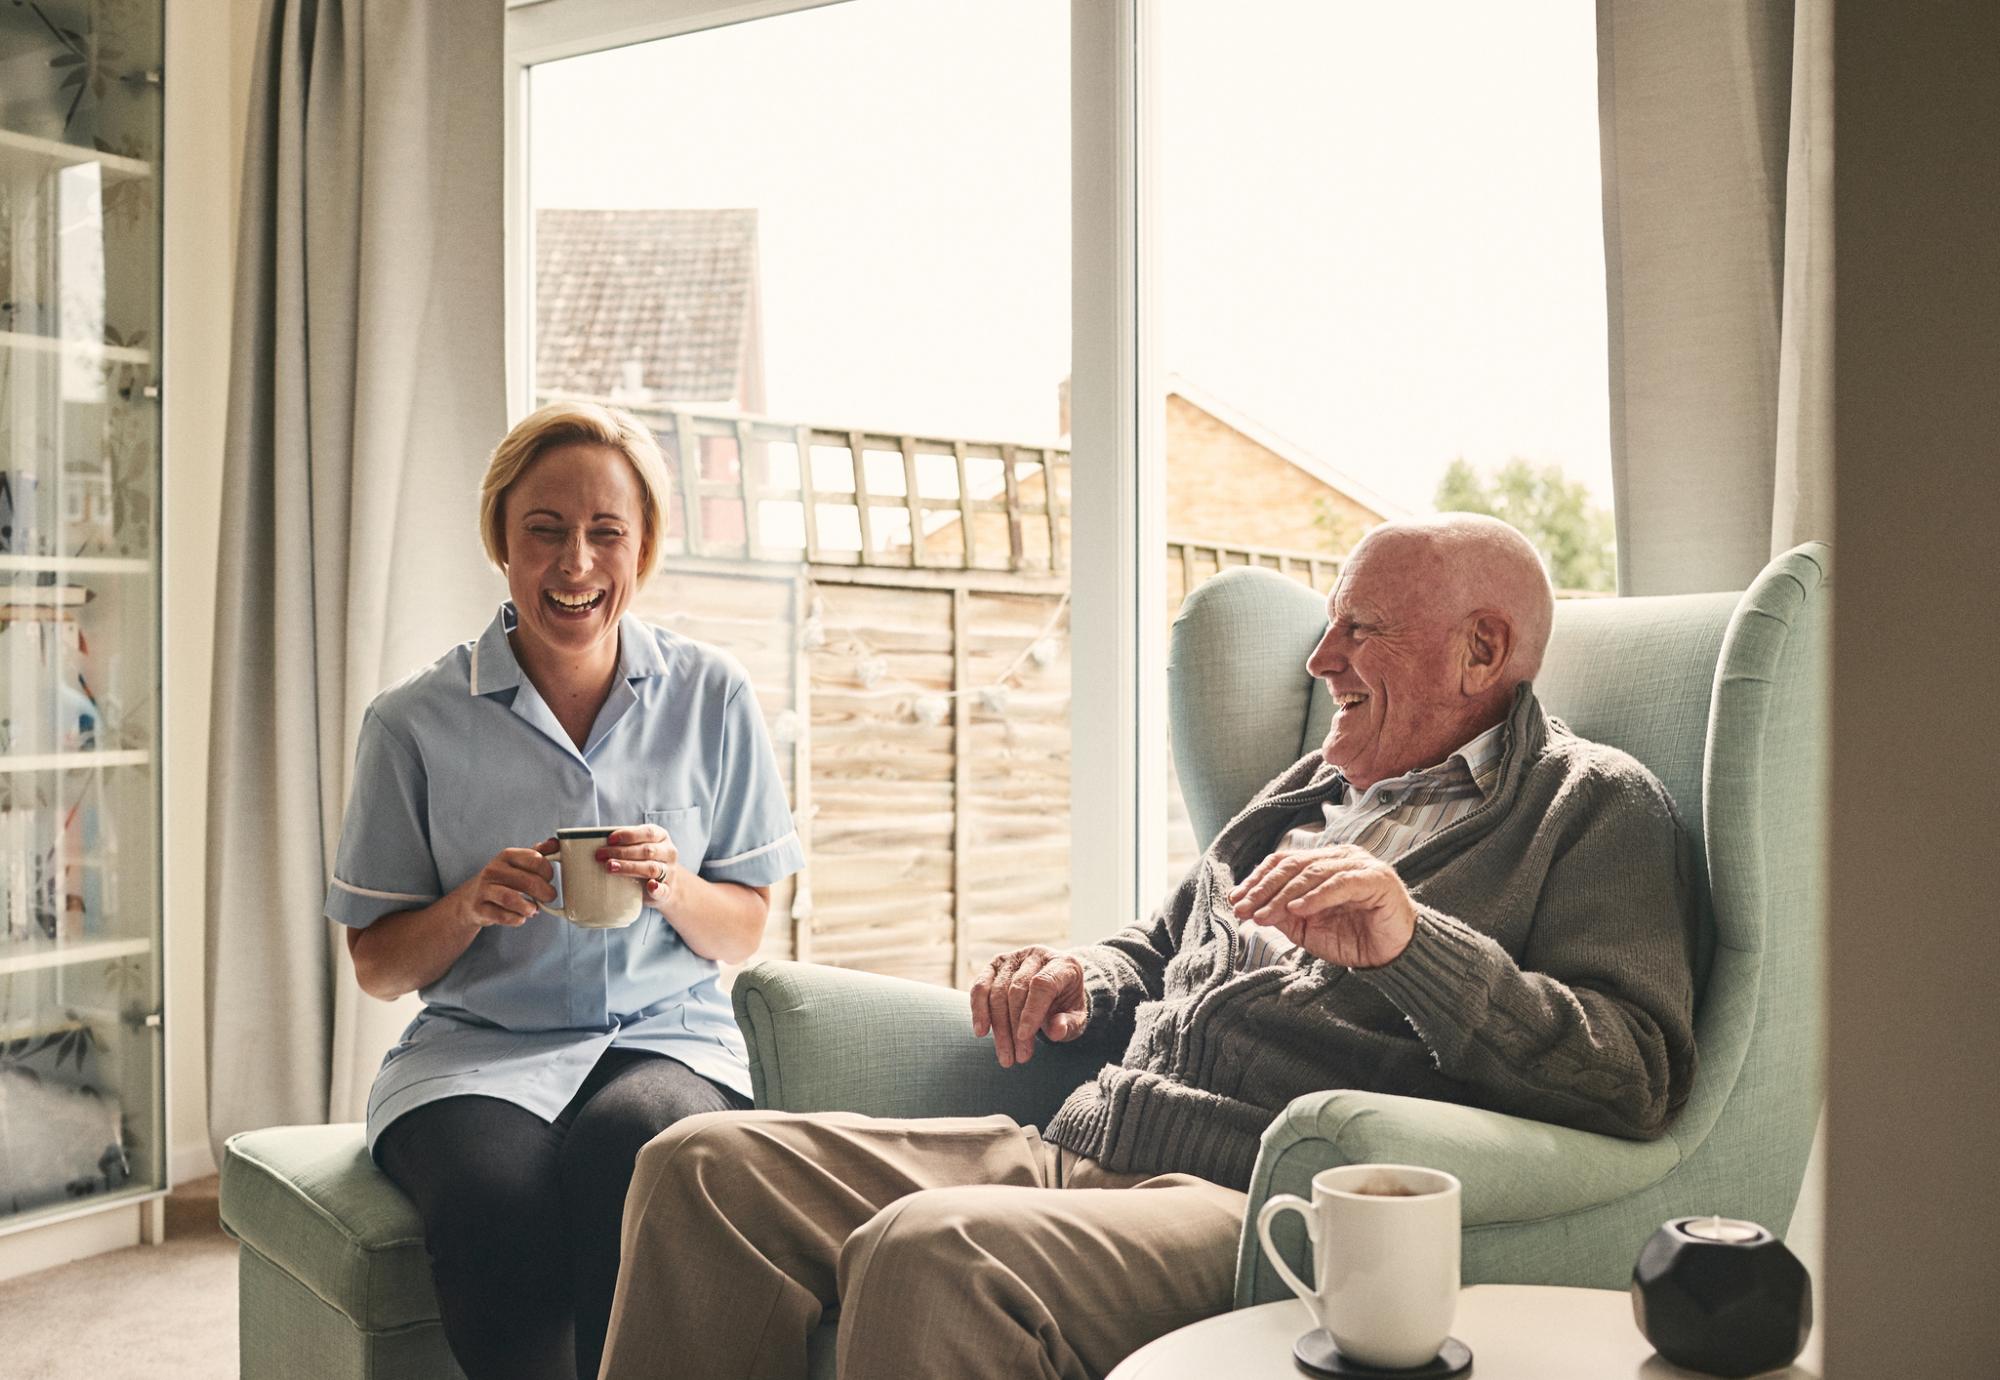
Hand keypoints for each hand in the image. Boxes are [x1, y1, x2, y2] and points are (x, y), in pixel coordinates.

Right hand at [454, 840, 557, 927]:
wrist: (471, 898)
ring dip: (529, 908)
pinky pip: (503, 917)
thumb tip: (555, 843)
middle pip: (528, 882)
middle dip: (545, 893)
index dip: (548, 872)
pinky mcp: (479, 909)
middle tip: (548, 897)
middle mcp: (494, 870)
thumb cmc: (502, 880)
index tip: (549, 880)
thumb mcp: (518, 863)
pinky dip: (517, 919)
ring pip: (512, 899)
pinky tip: (520, 916)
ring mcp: (484, 889)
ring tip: (534, 909)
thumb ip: (538, 853)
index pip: (536, 860)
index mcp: (507, 855)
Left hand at [596, 824, 680, 913]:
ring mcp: (670, 872)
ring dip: (629, 867)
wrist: (664, 885)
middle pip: (647, 850)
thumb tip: (597, 843)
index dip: (628, 835)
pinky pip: (663, 890)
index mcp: (661, 837)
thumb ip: (625, 844)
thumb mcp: (639, 847)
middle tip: (600, 856)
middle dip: (621, 852)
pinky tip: (649, 886)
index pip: (647, 832)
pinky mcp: (667, 890)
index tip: (609, 840)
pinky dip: (656, 888)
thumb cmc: (644, 861)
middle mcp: (669, 852)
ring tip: (610, 867)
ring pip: (652, 868)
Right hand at [969, 944, 1087, 1067]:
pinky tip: (981, 1032)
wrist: (1057, 991)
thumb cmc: (1067, 1006)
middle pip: (1017, 990)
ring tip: (1005, 1056)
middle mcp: (1037, 954)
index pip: (1042, 984)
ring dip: (998, 1027)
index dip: (1032, 1011)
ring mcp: (1014, 958)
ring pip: (997, 991)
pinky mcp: (995, 965)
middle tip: (1018, 1058)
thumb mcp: (1076, 1018)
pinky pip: (980, 987)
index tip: (1024, 1038)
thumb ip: (1069, 1024)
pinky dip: (978, 1010)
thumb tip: (1056, 1031)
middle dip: (1014, 1027)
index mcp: (1063, 964)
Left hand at [1228, 845, 1416, 967]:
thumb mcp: (1307, 928)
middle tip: (1244, 908)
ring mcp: (1360, 865)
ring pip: (1313, 873)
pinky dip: (1316, 895)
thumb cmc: (1352, 938)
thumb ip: (1282, 913)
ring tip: (1263, 914)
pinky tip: (1298, 909)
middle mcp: (1341, 857)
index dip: (1258, 879)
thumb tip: (1250, 905)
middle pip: (1294, 865)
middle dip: (1264, 888)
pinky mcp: (1376, 879)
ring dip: (1283, 895)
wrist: (1391, 955)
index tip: (1237, 899)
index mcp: (1324, 863)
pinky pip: (1340, 883)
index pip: (1284, 862)